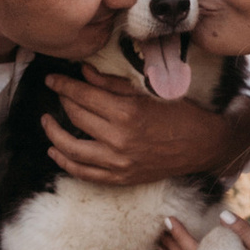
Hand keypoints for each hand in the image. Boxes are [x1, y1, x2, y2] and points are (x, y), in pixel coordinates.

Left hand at [42, 73, 249, 187]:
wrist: (202, 146)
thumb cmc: (179, 114)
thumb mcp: (148, 93)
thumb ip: (112, 84)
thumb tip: (84, 72)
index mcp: (127, 113)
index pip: (82, 96)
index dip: (63, 85)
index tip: (52, 79)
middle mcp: (119, 139)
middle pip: (75, 117)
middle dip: (61, 101)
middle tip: (56, 93)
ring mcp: (118, 162)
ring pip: (71, 149)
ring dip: (54, 134)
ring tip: (47, 122)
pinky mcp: (120, 178)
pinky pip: (84, 173)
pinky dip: (66, 163)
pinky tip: (56, 152)